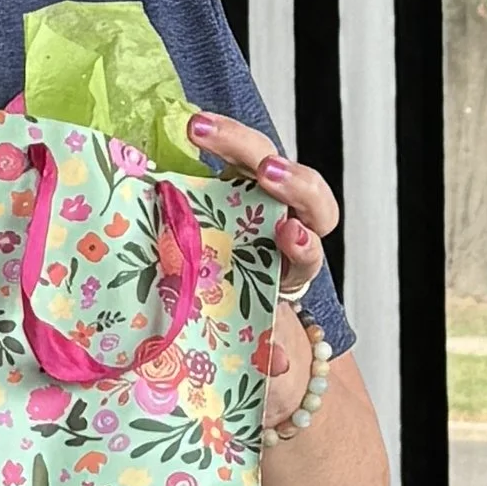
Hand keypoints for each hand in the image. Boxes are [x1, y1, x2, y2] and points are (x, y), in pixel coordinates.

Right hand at [187, 111, 337, 431]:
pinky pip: (223, 154)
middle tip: (264, 171)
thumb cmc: (245, 340)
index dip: (301, 244)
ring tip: (199, 129)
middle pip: (304, 193)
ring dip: (238, 142)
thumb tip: (277, 359)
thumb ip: (268, 359)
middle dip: (288, 178)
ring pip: (264, 161)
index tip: (287, 237)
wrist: (229, 323)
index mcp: (293, 272)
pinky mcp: (222, 184)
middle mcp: (282, 228)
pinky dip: (207, 138)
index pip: (309, 254)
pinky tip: (177, 126)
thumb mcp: (258, 357)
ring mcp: (253, 201)